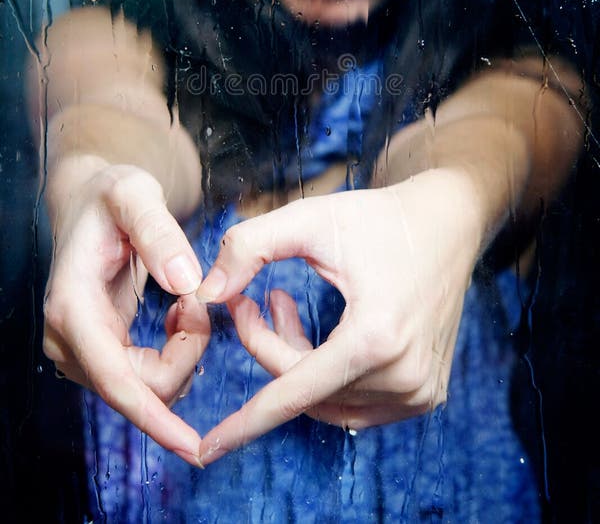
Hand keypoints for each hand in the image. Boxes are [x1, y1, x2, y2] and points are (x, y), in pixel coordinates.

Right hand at [42, 156, 208, 465]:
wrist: (92, 200)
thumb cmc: (112, 194)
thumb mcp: (136, 195)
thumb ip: (159, 233)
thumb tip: (186, 282)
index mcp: (72, 306)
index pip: (114, 378)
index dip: (154, 416)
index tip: (191, 445)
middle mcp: (68, 337)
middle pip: (141, 387)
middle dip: (186, 352)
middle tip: (199, 300)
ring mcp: (82, 348)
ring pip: (149, 385)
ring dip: (183, 350)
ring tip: (188, 300)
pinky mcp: (99, 350)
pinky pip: (149, 374)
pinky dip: (175, 350)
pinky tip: (179, 313)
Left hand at [195, 168, 483, 465]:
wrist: (446, 223)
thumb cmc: (378, 218)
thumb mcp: (310, 219)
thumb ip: (249, 248)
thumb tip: (206, 295)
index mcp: (375, 338)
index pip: (293, 394)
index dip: (244, 423)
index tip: (203, 449)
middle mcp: (403, 375)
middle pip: (304, 388)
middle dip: (268, 345)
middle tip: (256, 299)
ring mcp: (418, 391)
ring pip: (325, 399)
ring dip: (294, 359)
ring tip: (283, 304)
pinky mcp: (425, 393)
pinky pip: (353, 401)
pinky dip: (324, 373)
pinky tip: (318, 330)